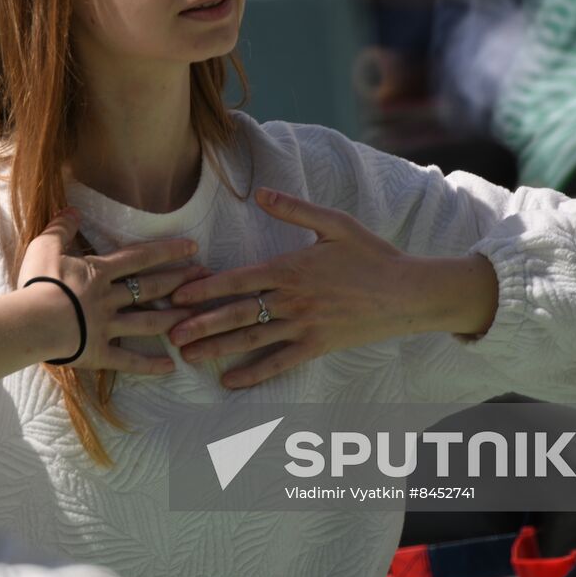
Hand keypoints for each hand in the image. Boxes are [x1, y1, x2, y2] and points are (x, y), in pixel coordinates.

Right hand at [17, 209, 204, 373]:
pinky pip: (127, 361)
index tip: (193, 247)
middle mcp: (110, 298)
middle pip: (151, 287)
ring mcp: (106, 327)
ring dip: (173, 318)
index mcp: (99, 272)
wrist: (31, 321)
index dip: (167, 251)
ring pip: (147, 322)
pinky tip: (171, 366)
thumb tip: (74, 210)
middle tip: (207, 277)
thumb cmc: (37, 282)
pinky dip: (149, 365)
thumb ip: (61, 228)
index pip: (140, 257)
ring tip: (198, 317)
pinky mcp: (98, 353)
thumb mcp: (45, 247)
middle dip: (180, 280)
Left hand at [166, 188, 498, 388]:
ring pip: (252, 340)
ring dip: (217, 349)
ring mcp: (304, 326)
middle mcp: (292, 300)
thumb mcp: (335, 224)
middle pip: (237, 313)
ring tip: (187, 357)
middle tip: (167, 333)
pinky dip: (254, 374)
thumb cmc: (372, 255)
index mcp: (291, 268)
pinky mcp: (318, 346)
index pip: (238, 279)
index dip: (205, 288)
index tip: (176, 295)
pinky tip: (230, 382)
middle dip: (199, 323)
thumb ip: (295, 209)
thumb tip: (261, 193)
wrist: (408, 293)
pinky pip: (280, 363)